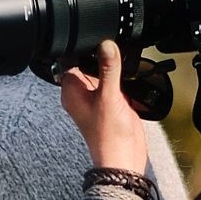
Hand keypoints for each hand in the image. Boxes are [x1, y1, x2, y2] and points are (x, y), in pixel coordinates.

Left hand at [59, 41, 149, 171]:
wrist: (124, 159)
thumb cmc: (109, 137)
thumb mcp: (109, 97)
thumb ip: (109, 69)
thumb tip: (107, 44)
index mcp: (72, 91)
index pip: (71, 58)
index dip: (84, 48)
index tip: (98, 40)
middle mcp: (82, 93)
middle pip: (89, 62)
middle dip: (102, 57)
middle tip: (114, 55)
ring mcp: (98, 97)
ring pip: (104, 71)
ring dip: (114, 69)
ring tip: (121, 74)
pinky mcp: (113, 101)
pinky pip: (116, 82)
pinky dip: (123, 79)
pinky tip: (129, 82)